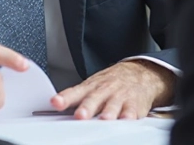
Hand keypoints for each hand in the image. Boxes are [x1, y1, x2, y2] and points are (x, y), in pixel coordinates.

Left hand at [50, 61, 174, 119]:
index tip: (56, 102)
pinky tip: (126, 119)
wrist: (138, 73)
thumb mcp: (91, 86)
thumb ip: (74, 98)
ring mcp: (119, 97)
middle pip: (94, 99)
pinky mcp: (134, 104)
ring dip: (108, 112)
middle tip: (80, 115)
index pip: (74, 92)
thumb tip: (55, 106)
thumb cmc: (110, 83)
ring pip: (113, 105)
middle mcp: (103, 91)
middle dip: (87, 108)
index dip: (65, 98)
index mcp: (90, 88)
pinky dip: (129, 115)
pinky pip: (132, 110)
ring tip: (104, 119)